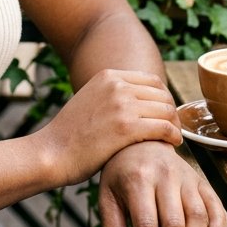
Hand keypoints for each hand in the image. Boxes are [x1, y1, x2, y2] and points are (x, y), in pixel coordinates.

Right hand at [37, 69, 181, 185]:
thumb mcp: (90, 100)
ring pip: (166, 110)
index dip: (164, 99)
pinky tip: (172, 145)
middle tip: (172, 130)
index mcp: (108, 75)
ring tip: (173, 139)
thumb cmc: (71, 134)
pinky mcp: (126, 127)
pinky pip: (164, 128)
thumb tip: (140, 102)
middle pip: (162, 95)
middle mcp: (116, 85)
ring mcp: (122, 104)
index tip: (165, 116)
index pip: (152, 81)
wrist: (52, 152)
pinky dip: (173, 136)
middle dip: (172, 113)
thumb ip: (113, 96)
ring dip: (174, 126)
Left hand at [99, 142, 226, 226]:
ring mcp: (185, 175)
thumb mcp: (107, 196)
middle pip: (174, 225)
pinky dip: (218, 224)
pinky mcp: (199, 178)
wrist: (140, 139)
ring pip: (197, 217)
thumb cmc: (120, 172)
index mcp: (137, 178)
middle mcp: (164, 175)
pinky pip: (214, 203)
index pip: (146, 225)